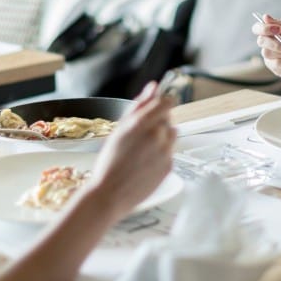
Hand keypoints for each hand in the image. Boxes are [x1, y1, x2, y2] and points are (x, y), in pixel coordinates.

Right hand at [89, 82, 175, 219]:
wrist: (110, 194)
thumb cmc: (109, 162)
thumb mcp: (119, 128)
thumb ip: (139, 105)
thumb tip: (153, 87)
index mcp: (143, 123)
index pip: (167, 101)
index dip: (163, 102)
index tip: (159, 105)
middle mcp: (158, 135)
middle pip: (168, 118)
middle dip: (158, 122)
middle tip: (139, 135)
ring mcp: (166, 151)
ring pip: (171, 134)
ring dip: (162, 137)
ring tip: (142, 150)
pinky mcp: (170, 166)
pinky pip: (170, 152)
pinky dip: (161, 154)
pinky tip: (144, 162)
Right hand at [252, 14, 280, 83]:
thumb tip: (265, 17)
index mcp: (273, 31)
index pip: (258, 28)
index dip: (263, 28)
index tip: (277, 29)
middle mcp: (269, 43)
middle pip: (261, 41)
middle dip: (275, 43)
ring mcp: (270, 56)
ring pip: (268, 53)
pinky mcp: (274, 67)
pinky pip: (276, 63)